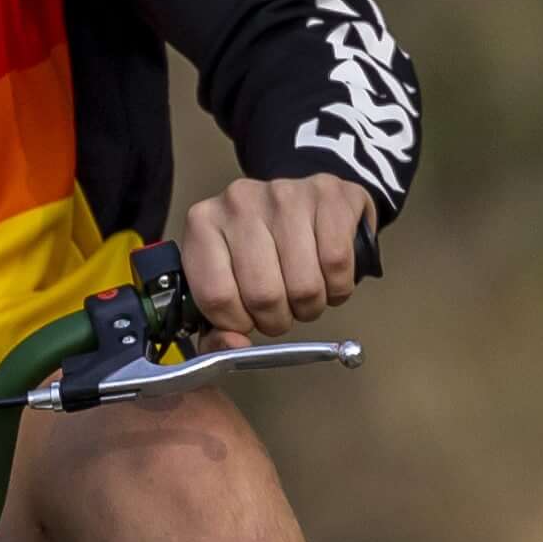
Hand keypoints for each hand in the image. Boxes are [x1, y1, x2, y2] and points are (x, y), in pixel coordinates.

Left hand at [174, 174, 374, 342]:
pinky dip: (338, 286)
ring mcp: (285, 194)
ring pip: (304, 285)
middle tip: (282, 308)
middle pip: (263, 295)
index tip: (247, 319)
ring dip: (310, 305)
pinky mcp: (327, 195)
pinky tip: (328, 276)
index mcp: (204, 224)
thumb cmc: (263, 245)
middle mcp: (240, 202)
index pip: (216, 296)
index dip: (238, 323)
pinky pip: (337, 264)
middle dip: (278, 319)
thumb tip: (234, 347)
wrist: (305, 201)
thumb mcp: (228, 279)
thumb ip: (217, 325)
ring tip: (305, 292)